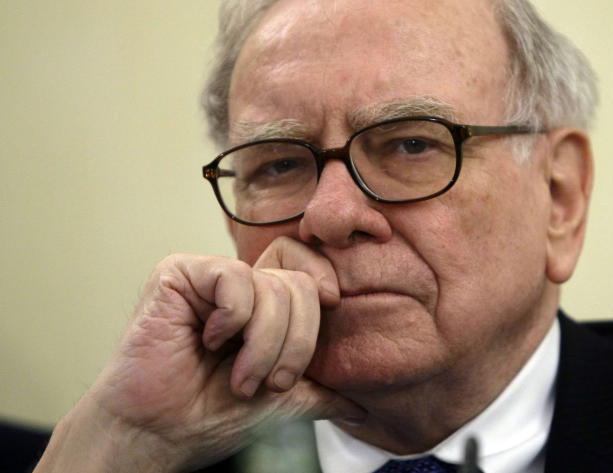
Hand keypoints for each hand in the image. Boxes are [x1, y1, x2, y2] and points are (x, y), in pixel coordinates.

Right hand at [35, 238, 363, 472]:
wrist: (160, 434)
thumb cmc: (210, 416)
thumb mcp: (283, 403)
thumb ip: (320, 393)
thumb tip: (360, 405)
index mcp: (265, 307)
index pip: (309, 270)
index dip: (325, 284)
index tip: (333, 305)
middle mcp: (241, 287)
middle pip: (299, 285)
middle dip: (294, 344)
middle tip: (269, 382)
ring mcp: (210, 278)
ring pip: (272, 288)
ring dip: (261, 345)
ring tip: (238, 379)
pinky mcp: (180, 273)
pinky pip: (233, 278)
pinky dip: (231, 320)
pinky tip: (205, 341)